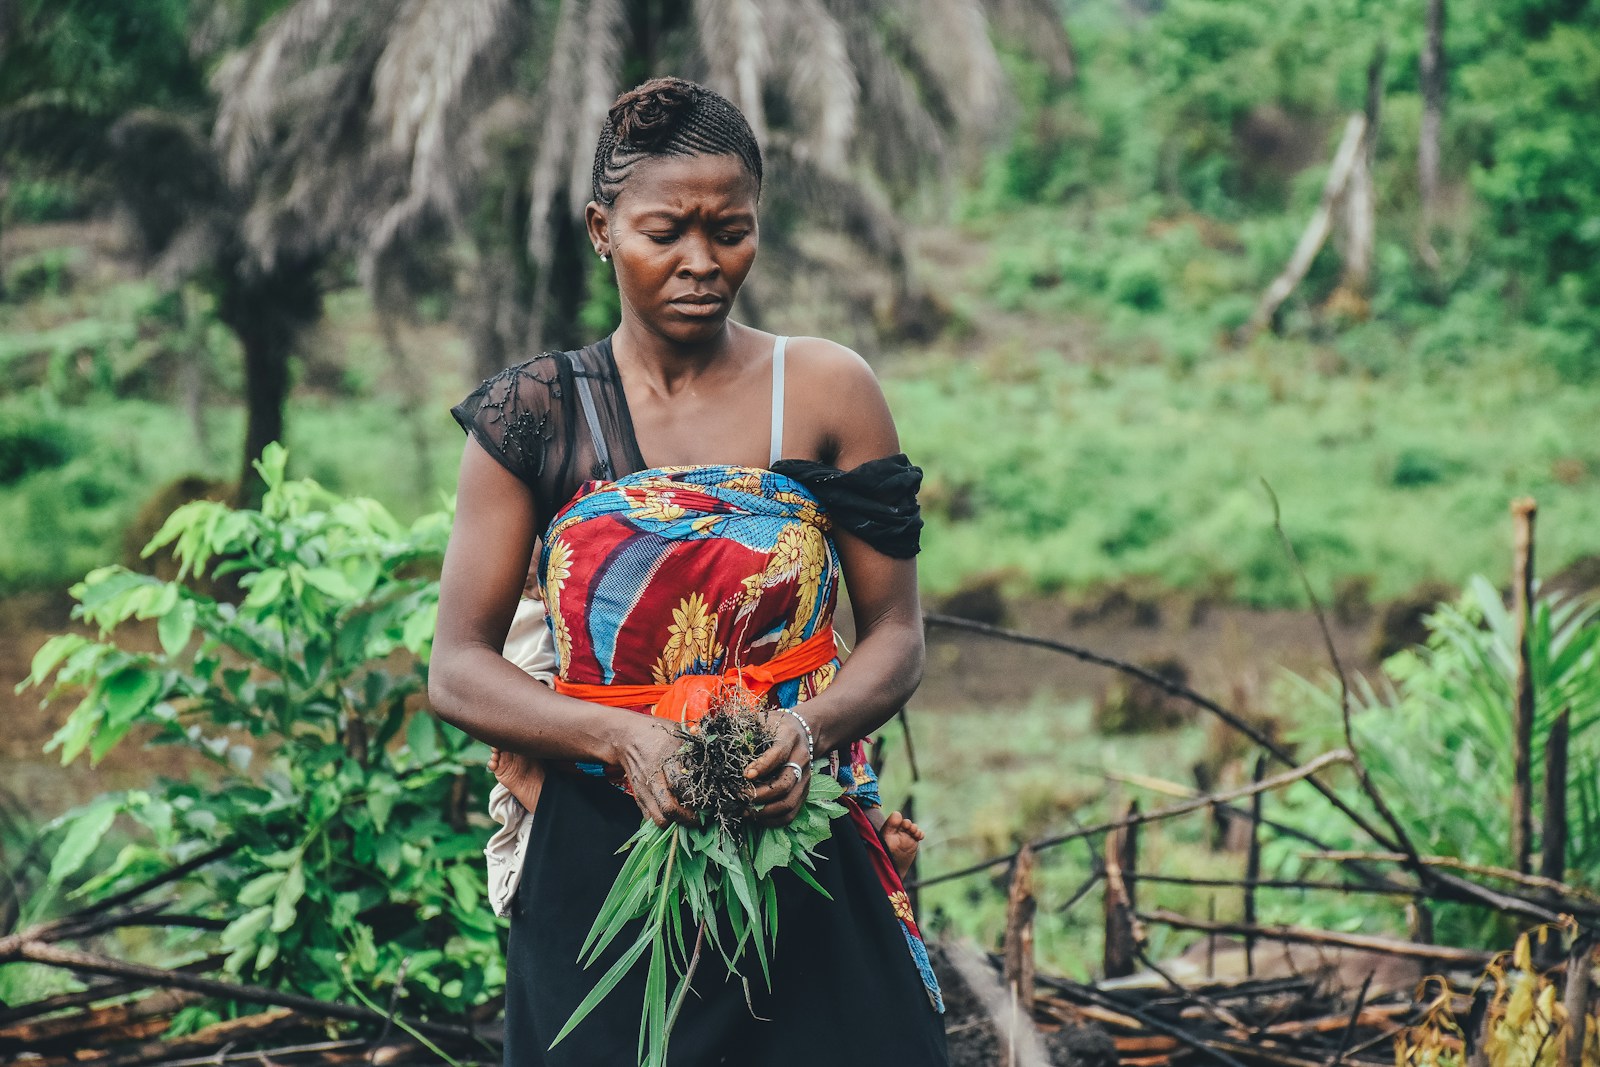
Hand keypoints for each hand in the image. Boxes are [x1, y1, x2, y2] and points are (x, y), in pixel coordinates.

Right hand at [616, 718, 698, 827]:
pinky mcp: (638, 796)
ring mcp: (644, 789)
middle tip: (699, 819)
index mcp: (667, 757)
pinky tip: (673, 817)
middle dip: (686, 818)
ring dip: (674, 824)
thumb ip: (695, 747)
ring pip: (658, 818)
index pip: (681, 785)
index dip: (696, 798)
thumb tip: (716, 760)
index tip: (708, 801)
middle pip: (669, 807)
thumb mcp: (678, 732)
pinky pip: (649, 817)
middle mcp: (654, 776)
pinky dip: (662, 822)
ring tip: (686, 819)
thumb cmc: (657, 733)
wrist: (626, 737)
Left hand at [742, 710, 811, 827]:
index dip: (762, 766)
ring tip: (744, 811)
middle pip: (784, 784)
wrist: (803, 729)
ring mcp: (805, 777)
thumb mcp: (760, 718)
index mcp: (789, 737)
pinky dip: (773, 819)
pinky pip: (792, 812)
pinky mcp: (804, 790)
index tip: (744, 775)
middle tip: (738, 796)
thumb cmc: (774, 725)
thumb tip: (696, 731)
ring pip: (789, 802)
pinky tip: (756, 817)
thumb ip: (736, 725)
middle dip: (759, 795)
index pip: (778, 754)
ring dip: (765, 811)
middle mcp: (800, 758)